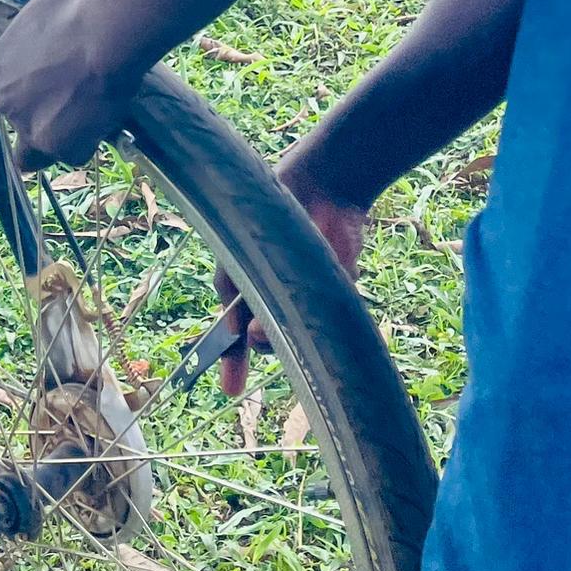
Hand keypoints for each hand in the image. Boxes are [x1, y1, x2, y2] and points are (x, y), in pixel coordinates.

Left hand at [0, 0, 148, 172]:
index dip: (18, 96)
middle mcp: (5, 99)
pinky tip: (102, 125)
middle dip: (39, 120)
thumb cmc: (78, 4)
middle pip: (16, 126)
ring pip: (36, 151)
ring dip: (57, 140)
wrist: (108, 30)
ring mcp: (28, 124)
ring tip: (83, 124)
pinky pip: (70, 155)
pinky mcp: (57, 143)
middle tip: (68, 105)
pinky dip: (85, 144)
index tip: (41, 90)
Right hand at [216, 149, 369, 397]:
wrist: (324, 182)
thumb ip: (237, 295)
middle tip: (260, 333)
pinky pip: (333, 312)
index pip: (234, 332)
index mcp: (246, 283)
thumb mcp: (240, 252)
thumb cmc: (269, 211)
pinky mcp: (339, 287)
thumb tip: (246, 337)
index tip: (231, 389)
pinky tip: (327, 275)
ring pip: (299, 331)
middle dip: (263, 340)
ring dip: (293, 326)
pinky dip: (328, 305)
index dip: (231, 361)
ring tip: (291, 298)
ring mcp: (307, 293)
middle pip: (266, 336)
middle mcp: (276, 293)